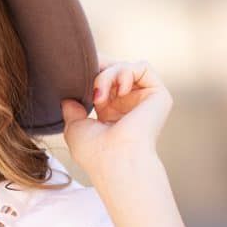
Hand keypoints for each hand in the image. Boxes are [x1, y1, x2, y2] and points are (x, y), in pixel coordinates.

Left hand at [59, 55, 173, 179]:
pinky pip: (142, 67)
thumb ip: (72, 110)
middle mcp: (129, 107)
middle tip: (85, 78)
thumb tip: (68, 98)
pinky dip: (126, 73)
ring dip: (107, 75)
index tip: (73, 79)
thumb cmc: (94, 151)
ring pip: (125, 68)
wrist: (116, 160)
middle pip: (113, 70)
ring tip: (99, 97)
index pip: (102, 84)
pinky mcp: (158, 95)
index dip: (89, 76)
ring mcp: (144, 100)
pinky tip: (118, 92)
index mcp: (111, 115)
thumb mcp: (75, 127)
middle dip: (97, 70)